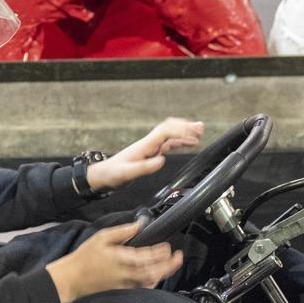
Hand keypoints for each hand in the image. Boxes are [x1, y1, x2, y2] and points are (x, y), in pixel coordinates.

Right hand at [45, 220, 183, 302]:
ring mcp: (124, 285)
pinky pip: (142, 289)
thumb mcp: (101, 238)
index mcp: (120, 259)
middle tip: (178, 257)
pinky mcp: (122, 291)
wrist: (72, 279)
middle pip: (153, 271)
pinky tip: (157, 277)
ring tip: (171, 265)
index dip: (160, 253)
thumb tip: (139, 224)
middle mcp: (125, 274)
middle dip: (168, 265)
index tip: (168, 247)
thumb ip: (122, 231)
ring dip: (163, 274)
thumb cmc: (85, 257)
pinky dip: (152, 283)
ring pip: (149, 282)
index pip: (146, 257)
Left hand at [87, 118, 203, 191]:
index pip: (165, 132)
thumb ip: (144, 167)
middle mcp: (148, 143)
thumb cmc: (113, 174)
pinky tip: (186, 144)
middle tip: (200, 128)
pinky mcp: (150, 153)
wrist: (103, 176)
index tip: (193, 138)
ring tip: (199, 133)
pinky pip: (167, 144)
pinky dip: (179, 142)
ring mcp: (150, 147)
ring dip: (184, 133)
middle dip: (185, 127)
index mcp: (144, 145)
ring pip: (170, 135)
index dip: (180, 133)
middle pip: (169, 129)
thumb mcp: (127, 173)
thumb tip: (162, 160)